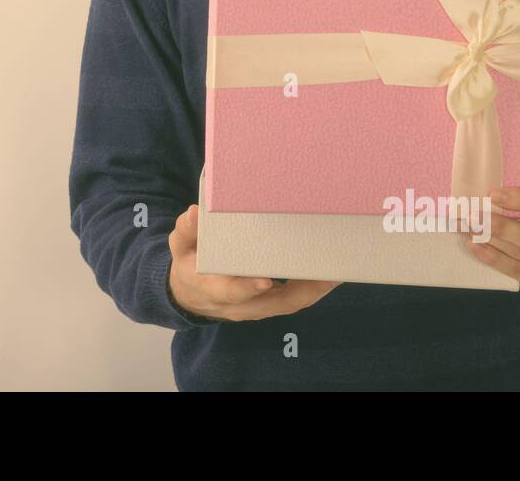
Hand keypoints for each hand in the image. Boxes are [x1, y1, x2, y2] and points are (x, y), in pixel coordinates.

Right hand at [167, 203, 341, 321]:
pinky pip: (295, 299)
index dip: (247, 287)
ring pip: (291, 303)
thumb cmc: (188, 265)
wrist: (191, 295)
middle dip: (304, 289)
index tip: (263, 279)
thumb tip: (195, 213)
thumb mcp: (180, 247)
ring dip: (317, 288)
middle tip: (329, 270)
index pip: (231, 291)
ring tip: (340, 267)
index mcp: (214, 289)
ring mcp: (258, 307)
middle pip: (276, 302)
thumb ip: (187, 231)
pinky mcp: (269, 304)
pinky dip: (314, 287)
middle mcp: (240, 304)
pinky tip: (332, 269)